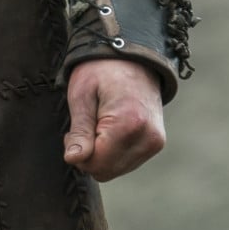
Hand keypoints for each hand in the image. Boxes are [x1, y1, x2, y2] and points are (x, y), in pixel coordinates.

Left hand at [62, 59, 167, 180]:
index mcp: (128, 124)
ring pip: (116, 170)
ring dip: (101, 155)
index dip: (78, 154)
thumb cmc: (101, 72)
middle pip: (106, 171)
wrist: (133, 57)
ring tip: (98, 126)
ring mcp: (155, 142)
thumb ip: (79, 132)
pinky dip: (113, 153)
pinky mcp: (156, 143)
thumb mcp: (81, 97)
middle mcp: (147, 138)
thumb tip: (73, 160)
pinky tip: (110, 131)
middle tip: (84, 128)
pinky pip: (127, 163)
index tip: (72, 133)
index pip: (96, 164)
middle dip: (89, 156)